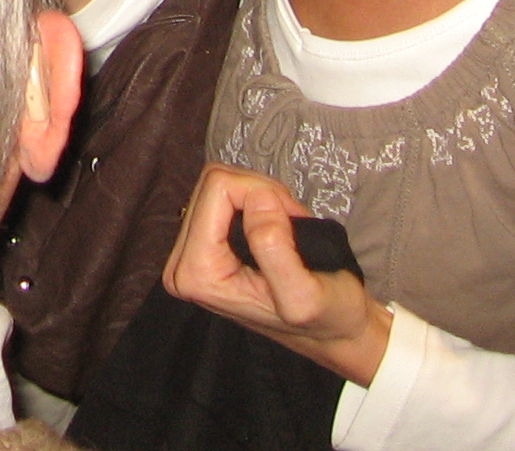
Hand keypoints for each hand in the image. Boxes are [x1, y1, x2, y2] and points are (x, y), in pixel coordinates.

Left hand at [165, 165, 390, 386]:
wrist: (331, 331)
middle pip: (214, 183)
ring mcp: (190, 252)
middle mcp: (183, 264)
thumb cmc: (323, 318)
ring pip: (219, 184)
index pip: (218, 189)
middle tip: (291, 227)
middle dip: (262, 196)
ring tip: (287, 230)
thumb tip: (257, 199)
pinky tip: (276, 228)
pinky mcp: (202, 242)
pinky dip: (257, 201)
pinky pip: (224, 194)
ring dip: (262, 199)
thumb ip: (275, 249)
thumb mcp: (305, 296)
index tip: (291, 226)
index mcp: (197, 274)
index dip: (265, 197)